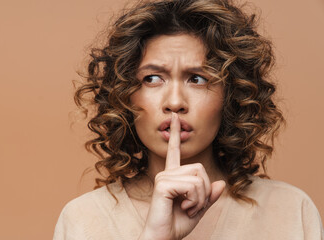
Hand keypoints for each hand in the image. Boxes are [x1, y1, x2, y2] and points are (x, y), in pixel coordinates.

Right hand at [139, 112, 225, 239]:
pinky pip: (192, 185)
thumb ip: (208, 196)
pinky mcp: (163, 184)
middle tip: (192, 206)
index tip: (175, 118)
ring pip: (198, 177)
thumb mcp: (198, 209)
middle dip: (204, 191)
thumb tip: (220, 183)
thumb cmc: (176, 224)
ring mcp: (164, 177)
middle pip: (200, 168)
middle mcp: (166, 172)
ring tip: (187, 208)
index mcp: (173, 176)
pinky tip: (183, 207)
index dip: (174, 134)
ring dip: (200, 198)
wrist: (163, 239)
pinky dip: (195, 200)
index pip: (174, 151)